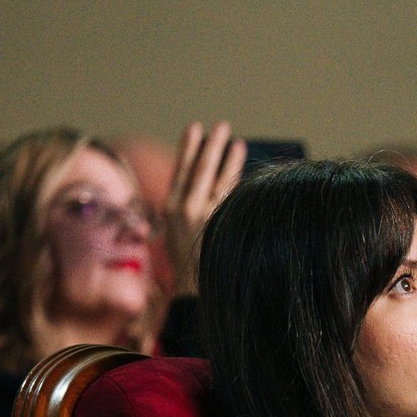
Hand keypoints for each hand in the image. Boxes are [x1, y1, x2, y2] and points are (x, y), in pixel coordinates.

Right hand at [163, 121, 246, 296]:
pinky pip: (231, 196)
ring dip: (228, 159)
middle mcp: (185, 210)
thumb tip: (198, 187)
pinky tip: (245, 166)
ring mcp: (204, 216)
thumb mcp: (176, 234)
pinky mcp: (221, 224)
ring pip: (218, 180)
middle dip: (210, 146)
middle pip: (200, 170)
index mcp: (171, 209)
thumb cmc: (188, 263)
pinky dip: (237, 179)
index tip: (194, 129)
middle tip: (221, 126)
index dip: (188, 148)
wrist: (195, 290)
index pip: (180, 171)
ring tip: (237, 142)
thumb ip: (183, 210)